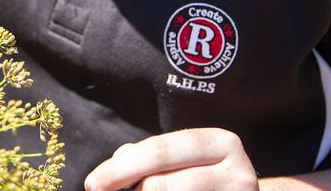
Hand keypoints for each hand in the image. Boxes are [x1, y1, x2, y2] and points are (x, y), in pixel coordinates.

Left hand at [84, 128, 258, 190]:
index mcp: (221, 143)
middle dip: (130, 190)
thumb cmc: (202, 176)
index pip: (159, 153)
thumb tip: (112, 170)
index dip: (120, 169)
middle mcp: (238, 173)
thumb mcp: (182, 157)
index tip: (92, 184)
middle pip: (159, 186)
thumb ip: (148, 156)